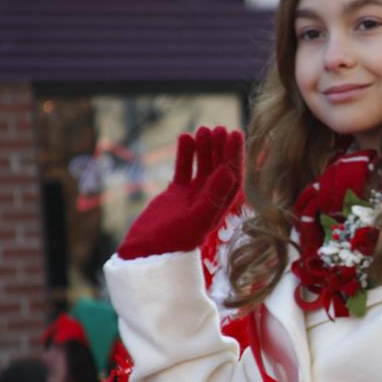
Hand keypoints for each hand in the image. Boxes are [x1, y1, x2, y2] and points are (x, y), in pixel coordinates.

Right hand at [117, 126, 243, 259]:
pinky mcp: (176, 195)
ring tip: (203, 129)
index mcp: (219, 207)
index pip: (232, 177)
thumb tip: (229, 172)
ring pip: (202, 167)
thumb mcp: (195, 218)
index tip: (235, 134)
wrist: (145, 253)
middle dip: (221, 149)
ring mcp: (192, 197)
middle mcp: (209, 201)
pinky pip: (184, 170)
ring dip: (204, 148)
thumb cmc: (172, 241)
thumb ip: (213, 196)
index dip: (235, 155)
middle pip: (219, 169)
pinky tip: (185, 136)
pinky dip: (185, 154)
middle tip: (220, 128)